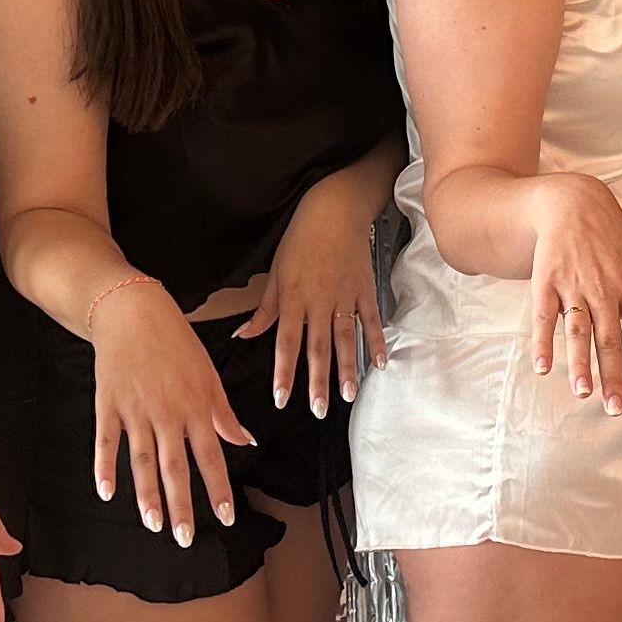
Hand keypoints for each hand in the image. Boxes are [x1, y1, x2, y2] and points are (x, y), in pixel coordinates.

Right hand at [87, 279, 252, 545]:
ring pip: (141, 459)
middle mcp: (167, 412)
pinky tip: (105, 491)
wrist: (133, 310)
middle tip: (183, 537)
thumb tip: (244, 439)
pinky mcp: (108, 403)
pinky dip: (104, 466)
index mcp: (195, 406)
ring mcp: (135, 410)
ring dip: (146, 494)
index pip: (210, 456)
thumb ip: (223, 412)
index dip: (218, 489)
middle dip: (180, 504)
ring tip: (152, 523)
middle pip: (175, 466)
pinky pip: (105, 441)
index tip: (225, 517)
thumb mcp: (208, 374)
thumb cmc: (175, 341)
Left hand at [238, 165, 387, 418]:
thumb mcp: (275, 273)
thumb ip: (264, 310)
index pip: (286, 344)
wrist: (334, 210)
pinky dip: (375, 342)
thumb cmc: (300, 239)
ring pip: (345, 341)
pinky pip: (371, 321)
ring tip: (346, 396)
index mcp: (293, 299)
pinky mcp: (364, 290)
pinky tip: (378, 363)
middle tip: (318, 410)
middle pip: (318, 349)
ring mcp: (345, 298)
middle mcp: (319, 303)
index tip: (282, 398)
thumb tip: (242, 334)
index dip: (284, 373)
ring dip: (346, 370)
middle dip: (317, 382)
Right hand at [521, 171, 621, 417]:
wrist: (572, 203)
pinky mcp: (547, 281)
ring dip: (580, 362)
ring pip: (579, 330)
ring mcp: (574, 286)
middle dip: (614, 374)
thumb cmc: (614, 237)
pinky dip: (543, 341)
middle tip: (616, 407)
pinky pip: (544, 316)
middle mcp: (605, 291)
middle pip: (611, 338)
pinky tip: (542, 366)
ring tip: (583, 392)